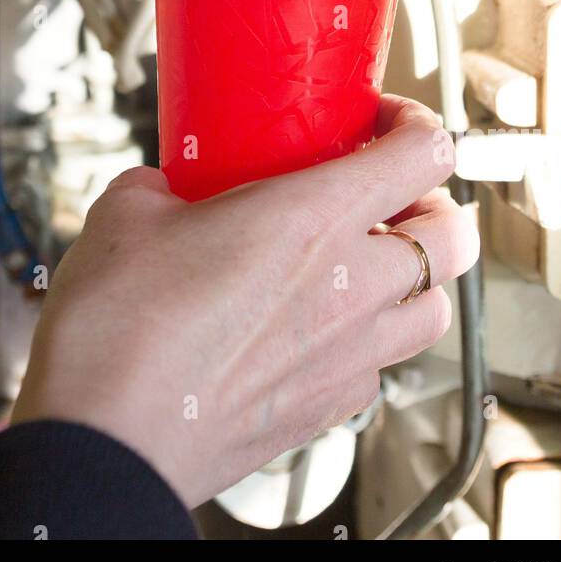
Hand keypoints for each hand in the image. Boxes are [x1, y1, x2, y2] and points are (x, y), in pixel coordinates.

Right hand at [12, 96, 478, 508]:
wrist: (105, 439)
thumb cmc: (118, 328)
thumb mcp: (129, 210)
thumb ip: (164, 185)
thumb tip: (165, 188)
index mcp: (317, 217)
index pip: (427, 154)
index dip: (416, 125)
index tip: (382, 123)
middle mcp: (353, 287)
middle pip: (455, 237)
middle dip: (432, 206)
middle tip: (385, 196)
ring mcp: (348, 358)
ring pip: (435, 311)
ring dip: (414, 280)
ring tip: (365, 266)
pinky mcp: (325, 412)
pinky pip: (380, 370)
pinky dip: (368, 343)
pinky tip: (317, 330)